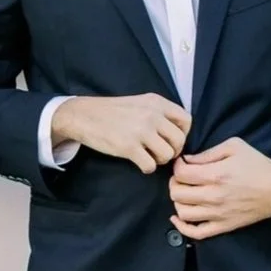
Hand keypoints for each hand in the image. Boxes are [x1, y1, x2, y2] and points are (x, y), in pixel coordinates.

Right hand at [50, 93, 191, 173]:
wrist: (84, 116)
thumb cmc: (112, 112)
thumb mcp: (139, 103)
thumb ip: (159, 113)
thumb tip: (176, 133)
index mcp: (157, 102)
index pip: (186, 120)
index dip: (183, 134)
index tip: (171, 140)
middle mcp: (152, 115)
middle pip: (179, 140)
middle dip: (173, 151)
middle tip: (160, 153)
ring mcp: (141, 131)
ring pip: (167, 154)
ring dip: (160, 160)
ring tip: (149, 157)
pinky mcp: (129, 147)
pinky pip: (151, 165)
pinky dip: (147, 168)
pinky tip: (139, 163)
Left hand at [169, 139, 270, 239]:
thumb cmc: (259, 165)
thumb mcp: (235, 147)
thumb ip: (208, 153)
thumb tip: (187, 160)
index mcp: (216, 175)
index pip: (181, 174)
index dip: (177, 167)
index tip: (182, 164)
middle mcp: (214, 196)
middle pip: (177, 193)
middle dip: (175, 183)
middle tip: (183, 178)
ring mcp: (218, 214)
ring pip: (182, 213)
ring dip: (178, 202)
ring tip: (186, 193)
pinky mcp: (223, 226)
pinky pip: (195, 233)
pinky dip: (181, 227)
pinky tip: (178, 217)